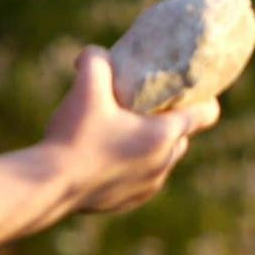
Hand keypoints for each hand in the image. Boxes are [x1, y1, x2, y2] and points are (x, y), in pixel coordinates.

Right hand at [41, 46, 221, 214]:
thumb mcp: (85, 89)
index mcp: (164, 135)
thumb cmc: (73, 137)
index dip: (204, 99)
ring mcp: (149, 186)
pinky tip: (107, 157)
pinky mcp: (131, 201)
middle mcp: (164, 163)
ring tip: (121, 131)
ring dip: (149, 146)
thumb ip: (96, 61)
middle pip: (181, 136)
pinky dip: (132, 167)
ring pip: (162, 160)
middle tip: (144, 107)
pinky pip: (141, 179)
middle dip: (168, 121)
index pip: (207, 114)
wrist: (47, 187)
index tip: (191, 91)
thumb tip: (96, 53)